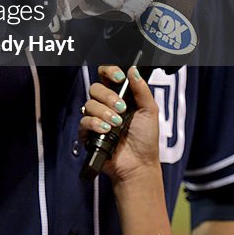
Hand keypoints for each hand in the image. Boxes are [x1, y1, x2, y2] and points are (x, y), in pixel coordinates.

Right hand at [79, 65, 159, 184]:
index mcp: (120, 96)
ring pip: (89, 104)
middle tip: (122, 108)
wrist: (139, 164)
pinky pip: (84, 120)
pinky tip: (106, 131)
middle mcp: (106, 105)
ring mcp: (96, 118)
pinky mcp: (88, 132)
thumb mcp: (150, 111)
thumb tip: (134, 70)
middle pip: (95, 88)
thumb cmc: (146, 140)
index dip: (109, 71)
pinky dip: (95, 124)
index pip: (106, 75)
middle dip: (109, 97)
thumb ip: (142, 90)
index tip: (119, 77)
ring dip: (105, 113)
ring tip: (117, 124)